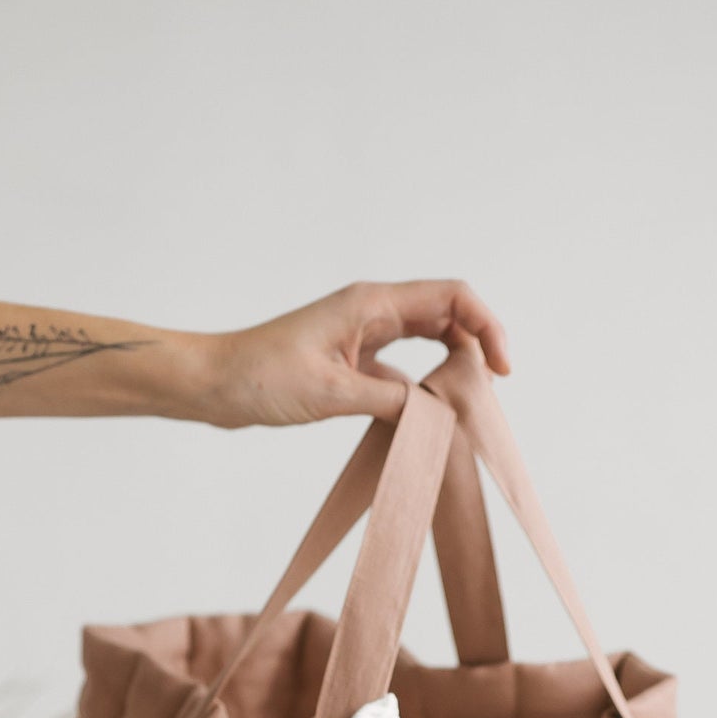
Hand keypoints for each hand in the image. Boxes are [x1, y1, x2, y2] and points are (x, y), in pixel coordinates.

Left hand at [197, 280, 509, 428]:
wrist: (215, 384)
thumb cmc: (260, 376)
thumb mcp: (332, 393)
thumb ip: (390, 401)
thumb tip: (438, 414)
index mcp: (371, 303)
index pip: (452, 298)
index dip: (487, 327)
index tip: (502, 369)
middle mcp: (372, 312)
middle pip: (448, 316)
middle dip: (478, 347)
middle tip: (489, 392)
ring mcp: (363, 335)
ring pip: (428, 342)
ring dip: (452, 368)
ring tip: (466, 405)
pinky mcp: (353, 361)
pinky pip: (402, 370)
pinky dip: (421, 390)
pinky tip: (425, 419)